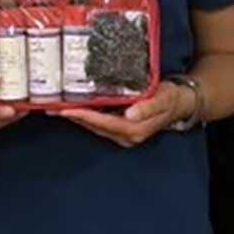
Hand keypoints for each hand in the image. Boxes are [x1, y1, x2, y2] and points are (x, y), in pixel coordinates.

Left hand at [61, 82, 193, 147]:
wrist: (180, 102)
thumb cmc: (171, 98)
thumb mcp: (163, 99)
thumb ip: (148, 107)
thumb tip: (130, 113)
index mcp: (134, 130)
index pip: (104, 123)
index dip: (85, 116)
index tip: (67, 109)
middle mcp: (126, 135)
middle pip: (94, 126)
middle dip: (74, 117)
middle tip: (52, 106)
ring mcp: (123, 133)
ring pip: (94, 125)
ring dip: (76, 116)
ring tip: (57, 106)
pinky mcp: (120, 126)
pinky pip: (99, 122)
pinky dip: (86, 114)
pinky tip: (75, 106)